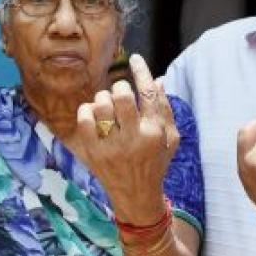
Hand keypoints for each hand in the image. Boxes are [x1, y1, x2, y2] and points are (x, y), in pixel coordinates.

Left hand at [64, 55, 178, 224]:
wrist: (137, 196)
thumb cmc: (155, 163)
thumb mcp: (171, 139)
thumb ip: (165, 109)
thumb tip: (157, 79)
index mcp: (155, 132)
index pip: (148, 93)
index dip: (141, 71)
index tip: (134, 58)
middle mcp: (134, 139)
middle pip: (122, 95)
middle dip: (120, 87)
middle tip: (120, 93)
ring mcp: (112, 147)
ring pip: (101, 105)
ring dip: (102, 98)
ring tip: (106, 105)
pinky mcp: (94, 154)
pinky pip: (84, 120)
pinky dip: (86, 111)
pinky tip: (93, 115)